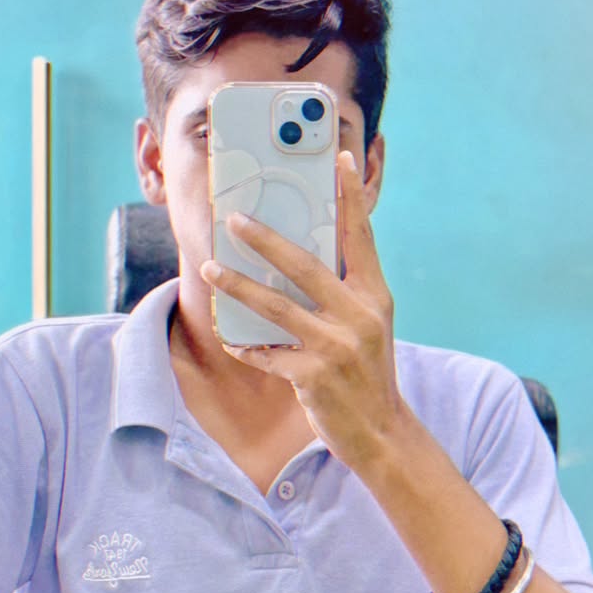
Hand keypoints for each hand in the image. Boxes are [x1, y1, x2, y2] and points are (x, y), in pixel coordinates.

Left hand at [200, 151, 406, 472]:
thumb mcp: (369, 326)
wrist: (382, 433)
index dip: (350, 196)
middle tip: (235, 220)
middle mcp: (359, 315)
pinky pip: (267, 354)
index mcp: (374, 296)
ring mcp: (337, 346)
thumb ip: (343, 293)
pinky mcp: (314, 376)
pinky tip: (229, 339)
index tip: (338, 158)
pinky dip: (246, 346)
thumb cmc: (368, 374)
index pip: (361, 237)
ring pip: (276, 307)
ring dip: (238, 286)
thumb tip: (299, 257)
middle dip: (266, 240)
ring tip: (210, 269)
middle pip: (305, 266)